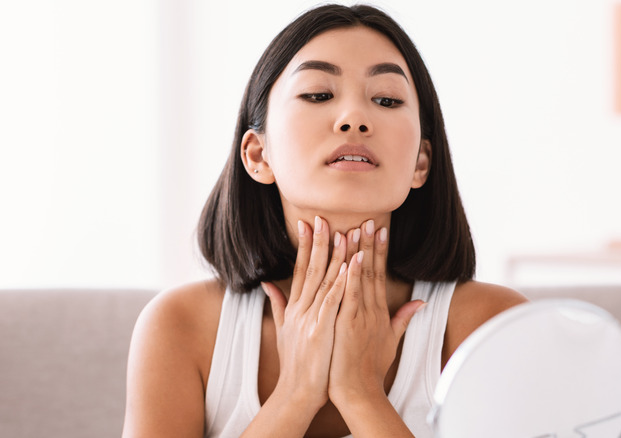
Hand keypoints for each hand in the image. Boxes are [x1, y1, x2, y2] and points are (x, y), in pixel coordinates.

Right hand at [262, 216, 347, 412]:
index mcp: (295, 307)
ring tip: (344, 232)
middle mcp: (301, 308)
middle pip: (311, 268)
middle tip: (324, 217)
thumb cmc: (296, 363)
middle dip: (318, 241)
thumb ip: (277, 304)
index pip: (301, 269)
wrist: (297, 392)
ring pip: (324, 279)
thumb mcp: (283, 330)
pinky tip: (350, 264)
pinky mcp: (322, 329)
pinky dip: (341, 281)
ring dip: (335, 254)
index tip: (309, 223)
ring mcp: (311, 318)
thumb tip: (267, 283)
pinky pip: (333, 300)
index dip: (305, 245)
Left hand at [328, 220, 425, 406]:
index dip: (379, 251)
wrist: (359, 391)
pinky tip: (350, 258)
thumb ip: (403, 319)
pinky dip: (350, 276)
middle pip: (371, 271)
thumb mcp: (390, 341)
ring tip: (356, 228)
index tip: (379, 229)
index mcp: (378, 313)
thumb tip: (420, 302)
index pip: (379, 275)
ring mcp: (359, 316)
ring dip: (358, 252)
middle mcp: (371, 311)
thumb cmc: (370, 369)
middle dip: (371, 243)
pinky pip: (349, 295)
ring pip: (360, 278)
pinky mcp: (347, 324)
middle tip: (370, 218)